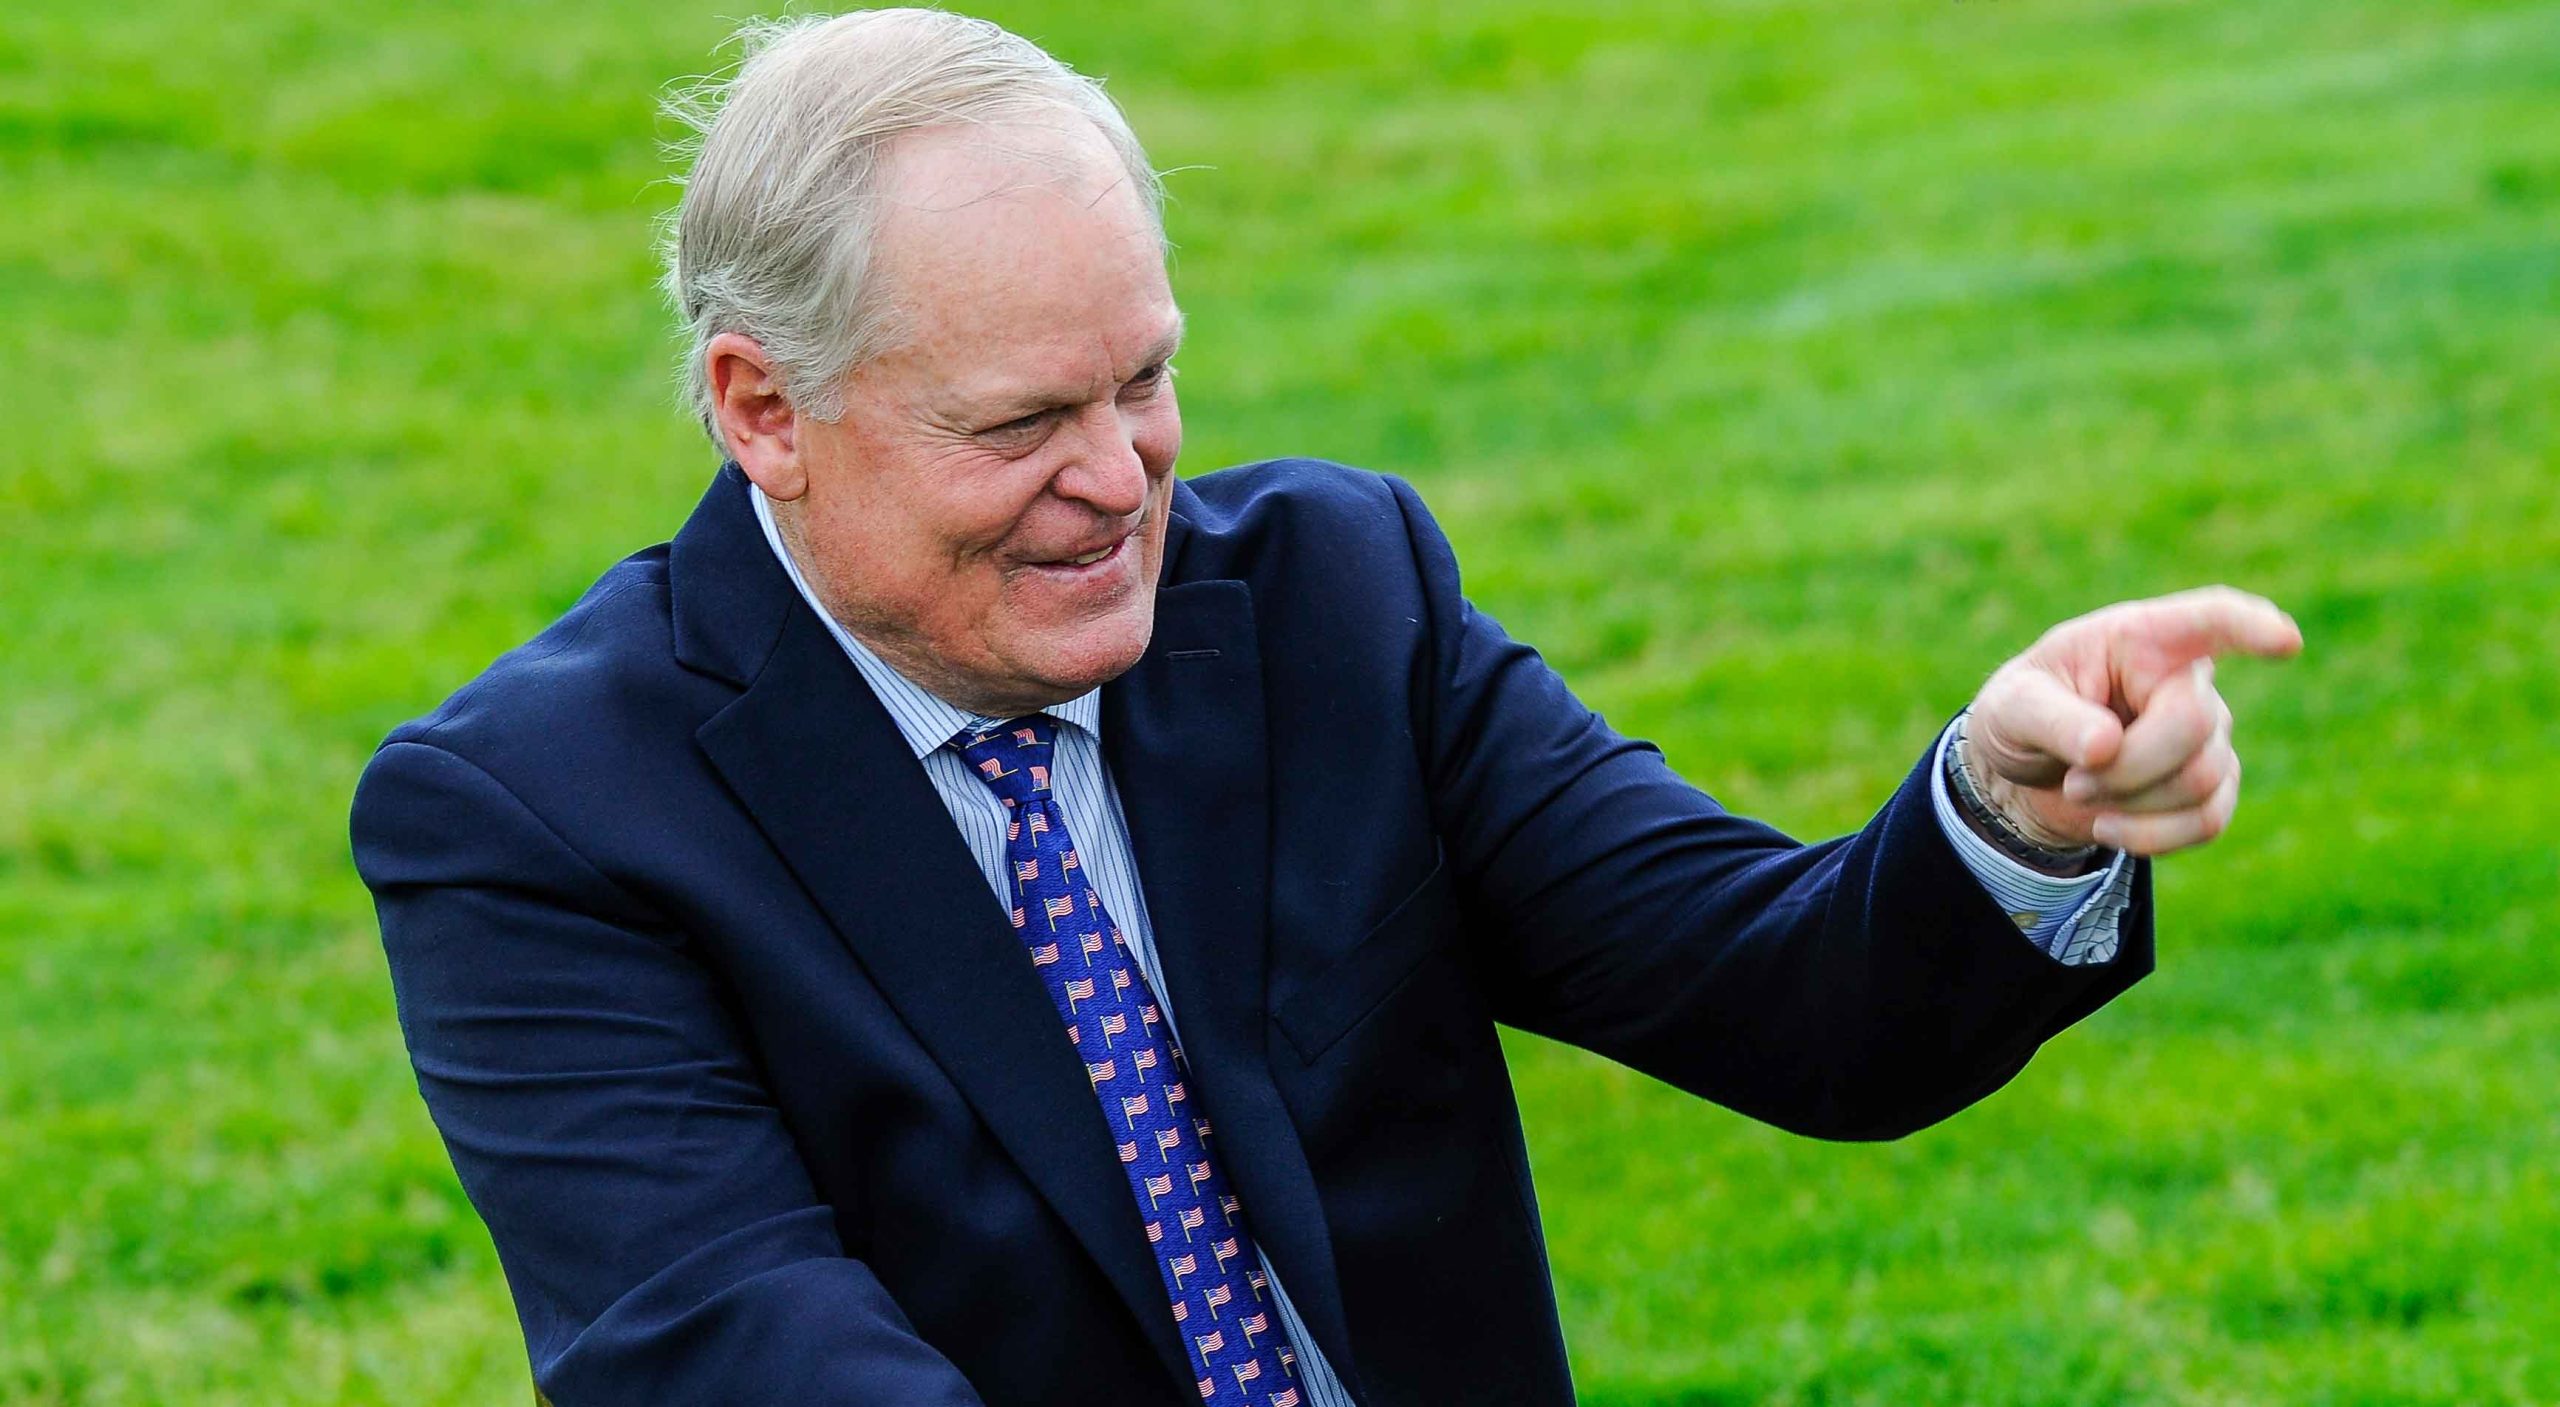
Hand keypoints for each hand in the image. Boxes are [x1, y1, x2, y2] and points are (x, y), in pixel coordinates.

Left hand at [1963, 586, 2302, 856]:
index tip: (2284, 640)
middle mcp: (2187, 680)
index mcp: (2141, 639)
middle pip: (2193, 726)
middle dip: (2127, 767)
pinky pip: (2209, 820)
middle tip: (2075, 780)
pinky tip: (2109, 828)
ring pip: (2201, 780)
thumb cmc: (2020, 717)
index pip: (2210, 620)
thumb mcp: (2011, 708)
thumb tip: (2106, 746)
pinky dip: (2151, 837)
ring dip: (2130, 804)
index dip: (2249, 627)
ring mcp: (2210, 732)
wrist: (2027, 773)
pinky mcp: (2213, 783)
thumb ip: (2052, 720)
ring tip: (2083, 793)